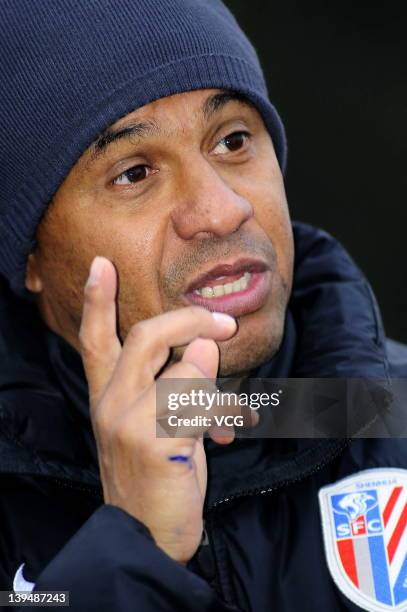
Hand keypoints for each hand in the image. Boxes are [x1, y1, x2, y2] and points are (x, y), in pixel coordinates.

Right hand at [79, 256, 239, 562]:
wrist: (147, 536)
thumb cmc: (158, 474)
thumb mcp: (158, 425)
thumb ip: (178, 384)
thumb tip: (204, 346)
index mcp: (109, 395)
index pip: (95, 339)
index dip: (98, 300)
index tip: (102, 264)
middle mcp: (111, 403)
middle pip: (147, 338)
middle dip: (190, 320)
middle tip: (224, 323)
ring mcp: (129, 423)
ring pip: (185, 373)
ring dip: (217, 392)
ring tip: (230, 414)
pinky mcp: (154, 444)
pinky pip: (202, 407)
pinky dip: (224, 416)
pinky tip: (226, 434)